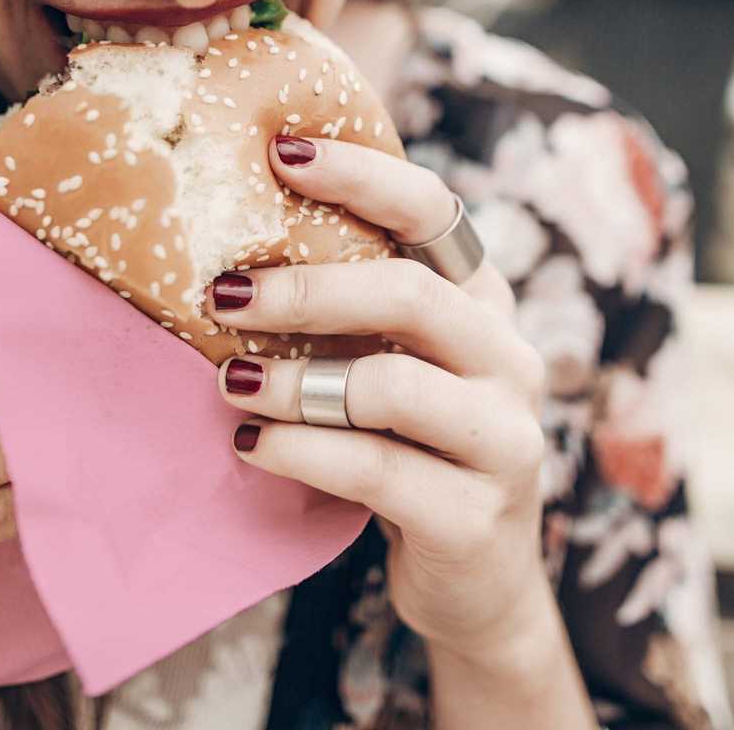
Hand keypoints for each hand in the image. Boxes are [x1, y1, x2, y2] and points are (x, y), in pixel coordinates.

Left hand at [209, 135, 552, 660]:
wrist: (475, 581)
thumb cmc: (412, 448)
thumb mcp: (396, 363)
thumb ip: (353, 307)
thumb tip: (232, 242)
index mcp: (485, 302)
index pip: (437, 212)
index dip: (364, 175)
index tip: (281, 151)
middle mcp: (509, 359)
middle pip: (412, 294)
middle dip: (308, 289)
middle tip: (224, 291)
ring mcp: (503, 440)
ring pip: (390, 387)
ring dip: (293, 381)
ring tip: (229, 381)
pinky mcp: (475, 517)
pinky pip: (375, 471)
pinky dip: (300, 453)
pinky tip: (252, 448)